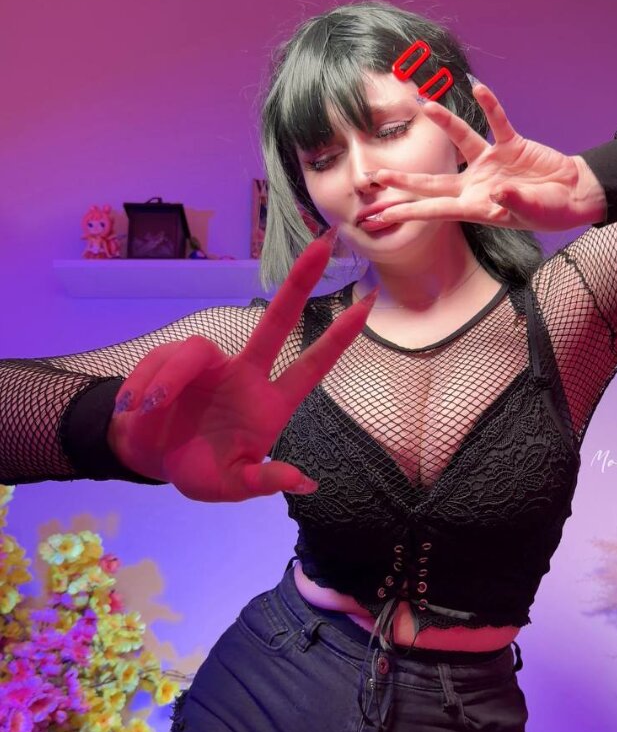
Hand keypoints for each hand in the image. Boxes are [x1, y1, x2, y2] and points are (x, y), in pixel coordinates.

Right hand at [107, 231, 376, 501]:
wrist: (151, 457)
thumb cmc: (201, 471)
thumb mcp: (232, 486)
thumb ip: (263, 482)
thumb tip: (305, 482)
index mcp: (269, 405)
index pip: (311, 368)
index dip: (336, 339)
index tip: (366, 307)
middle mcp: (246, 375)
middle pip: (276, 323)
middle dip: (299, 284)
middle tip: (322, 245)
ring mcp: (211, 364)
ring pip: (193, 353)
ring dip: (166, 380)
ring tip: (146, 409)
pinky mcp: (175, 359)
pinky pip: (162, 364)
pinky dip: (146, 385)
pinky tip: (135, 411)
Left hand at [367, 81, 605, 233]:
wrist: (573, 195)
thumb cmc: (550, 212)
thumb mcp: (532, 212)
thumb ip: (513, 202)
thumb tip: (498, 190)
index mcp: (476, 207)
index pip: (435, 209)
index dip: (409, 211)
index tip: (382, 213)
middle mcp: (476, 184)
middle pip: (434, 181)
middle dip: (405, 180)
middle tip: (375, 175)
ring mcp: (491, 163)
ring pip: (462, 140)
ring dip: (446, 122)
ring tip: (426, 104)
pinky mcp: (510, 145)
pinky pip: (497, 121)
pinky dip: (490, 105)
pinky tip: (478, 86)